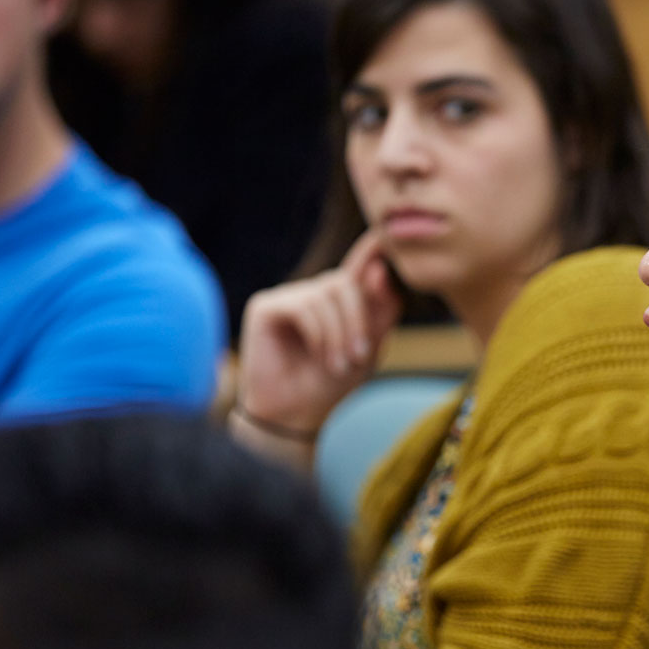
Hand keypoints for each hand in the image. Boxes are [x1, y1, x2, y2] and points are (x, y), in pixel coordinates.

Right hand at [237, 232, 403, 433]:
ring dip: (340, 334)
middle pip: (344, 282)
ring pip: (325, 295)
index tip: (383, 233)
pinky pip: (303, 306)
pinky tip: (319, 356)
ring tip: (338, 365)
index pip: (356, 268)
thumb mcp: (368, 348)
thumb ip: (380, 311)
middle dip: (358, 320)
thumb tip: (379, 269)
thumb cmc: (329, 385)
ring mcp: (287, 297)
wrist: (295, 415)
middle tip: (359, 357)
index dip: (368, 249)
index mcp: (338, 302)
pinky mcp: (265, 307)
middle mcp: (311, 294)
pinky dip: (319, 334)